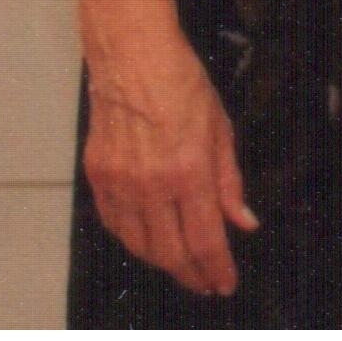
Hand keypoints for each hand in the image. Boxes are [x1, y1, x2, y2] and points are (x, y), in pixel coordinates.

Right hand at [82, 38, 257, 295]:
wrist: (133, 56)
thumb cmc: (181, 84)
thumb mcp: (221, 130)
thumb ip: (230, 183)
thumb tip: (243, 222)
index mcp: (190, 172)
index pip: (206, 239)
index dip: (217, 269)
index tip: (224, 283)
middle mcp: (152, 184)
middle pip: (170, 252)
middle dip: (190, 274)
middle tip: (204, 282)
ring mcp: (120, 182)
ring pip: (139, 245)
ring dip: (162, 262)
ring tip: (180, 265)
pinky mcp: (98, 176)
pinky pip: (114, 223)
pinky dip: (132, 239)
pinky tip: (146, 241)